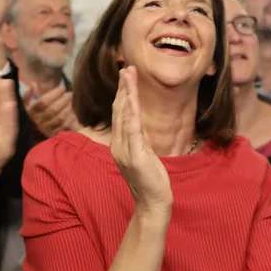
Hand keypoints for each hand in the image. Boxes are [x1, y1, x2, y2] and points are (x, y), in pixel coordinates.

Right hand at [23, 82, 79, 137]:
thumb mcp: (28, 103)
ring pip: (60, 118)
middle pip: (53, 110)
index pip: (43, 101)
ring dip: (68, 108)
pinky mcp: (54, 135)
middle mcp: (37, 121)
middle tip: (70, 94)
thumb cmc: (35, 112)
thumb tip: (33, 84)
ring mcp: (46, 129)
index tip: (63, 88)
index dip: (54, 94)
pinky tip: (73, 113)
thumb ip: (29, 94)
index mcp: (31, 111)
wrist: (37, 130)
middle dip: (64, 100)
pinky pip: (65, 126)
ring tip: (71, 102)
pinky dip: (71, 118)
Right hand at [110, 67, 171, 210]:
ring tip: (128, 75)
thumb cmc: (150, 180)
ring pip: (124, 115)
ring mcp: (124, 151)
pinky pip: (132, 129)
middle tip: (126, 67)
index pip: (119, 113)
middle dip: (123, 88)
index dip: (122, 93)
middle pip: (119, 110)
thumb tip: (137, 122)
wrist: (152, 203)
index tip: (126, 75)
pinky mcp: (135, 156)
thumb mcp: (143, 154)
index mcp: (119, 144)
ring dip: (126, 93)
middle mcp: (118, 145)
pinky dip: (131, 112)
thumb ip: (137, 138)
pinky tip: (131, 98)